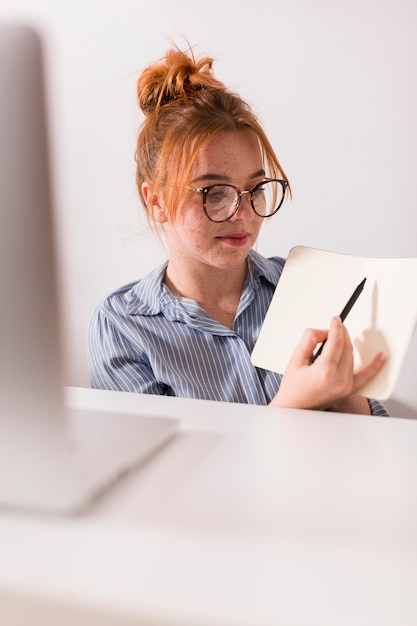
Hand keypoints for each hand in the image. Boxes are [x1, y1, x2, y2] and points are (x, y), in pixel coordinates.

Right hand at [270, 316, 385, 411]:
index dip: (336, 327)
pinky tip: (382, 357)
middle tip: (335, 326)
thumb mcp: (295, 359)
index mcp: (324, 371)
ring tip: (336, 339)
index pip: (336, 342)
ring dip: (346, 344)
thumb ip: (309, 340)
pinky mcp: (349, 390)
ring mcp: (346, 385)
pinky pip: (366, 376)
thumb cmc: (293, 387)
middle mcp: (338, 379)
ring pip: (351, 356)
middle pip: (346, 347)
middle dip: (341, 333)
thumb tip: (323, 332)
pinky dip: (375, 366)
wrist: (296, 408)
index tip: (335, 320)